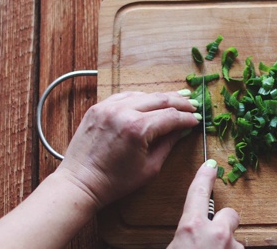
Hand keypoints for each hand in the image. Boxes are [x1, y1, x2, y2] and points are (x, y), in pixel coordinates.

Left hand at [56, 91, 198, 208]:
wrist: (80, 183)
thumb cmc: (114, 182)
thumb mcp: (150, 167)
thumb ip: (168, 144)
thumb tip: (182, 130)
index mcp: (138, 128)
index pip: (171, 116)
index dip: (187, 117)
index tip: (196, 119)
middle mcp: (123, 112)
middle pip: (160, 99)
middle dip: (180, 101)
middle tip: (193, 104)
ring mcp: (108, 107)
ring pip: (143, 94)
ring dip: (161, 97)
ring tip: (176, 99)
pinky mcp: (98, 107)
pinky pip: (125, 96)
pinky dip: (140, 97)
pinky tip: (150, 101)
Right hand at [168, 160, 242, 248]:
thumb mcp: (173, 248)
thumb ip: (184, 236)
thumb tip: (188, 236)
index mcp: (192, 228)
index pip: (199, 193)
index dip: (204, 177)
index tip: (210, 166)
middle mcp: (216, 233)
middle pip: (229, 214)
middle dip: (223, 223)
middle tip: (211, 238)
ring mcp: (233, 246)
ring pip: (234, 238)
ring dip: (225, 244)